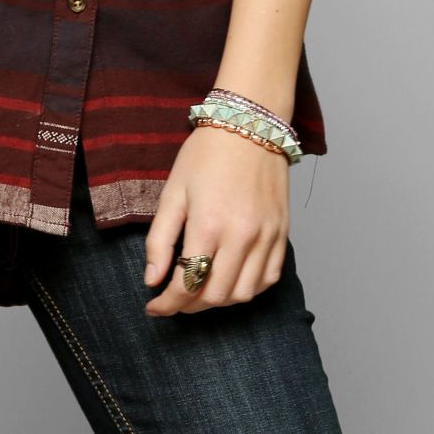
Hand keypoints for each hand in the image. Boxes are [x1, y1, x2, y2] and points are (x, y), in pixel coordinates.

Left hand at [143, 124, 290, 316]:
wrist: (249, 126)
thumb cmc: (206, 155)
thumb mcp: (172, 193)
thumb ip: (160, 240)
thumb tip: (152, 280)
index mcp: (209, 225)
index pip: (186, 284)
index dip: (167, 304)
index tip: (154, 307)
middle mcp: (242, 236)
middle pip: (215, 296)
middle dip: (189, 306)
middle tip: (174, 300)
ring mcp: (266, 236)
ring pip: (243, 294)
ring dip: (218, 302)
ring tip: (201, 290)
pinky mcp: (282, 233)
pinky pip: (268, 278)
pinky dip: (248, 289)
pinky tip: (230, 280)